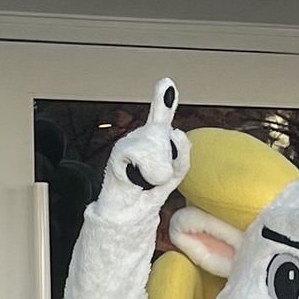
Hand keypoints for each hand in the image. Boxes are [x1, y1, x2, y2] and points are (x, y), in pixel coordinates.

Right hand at [109, 78, 189, 203]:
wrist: (124, 216)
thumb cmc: (148, 195)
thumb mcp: (174, 173)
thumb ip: (181, 152)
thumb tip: (176, 132)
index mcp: (153, 139)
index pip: (161, 115)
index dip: (164, 99)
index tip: (167, 82)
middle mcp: (137, 137)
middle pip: (164, 135)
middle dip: (170, 158)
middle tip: (157, 177)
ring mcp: (126, 145)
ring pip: (155, 145)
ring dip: (158, 168)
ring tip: (147, 181)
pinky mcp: (118, 155)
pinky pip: (140, 156)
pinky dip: (145, 171)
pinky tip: (138, 178)